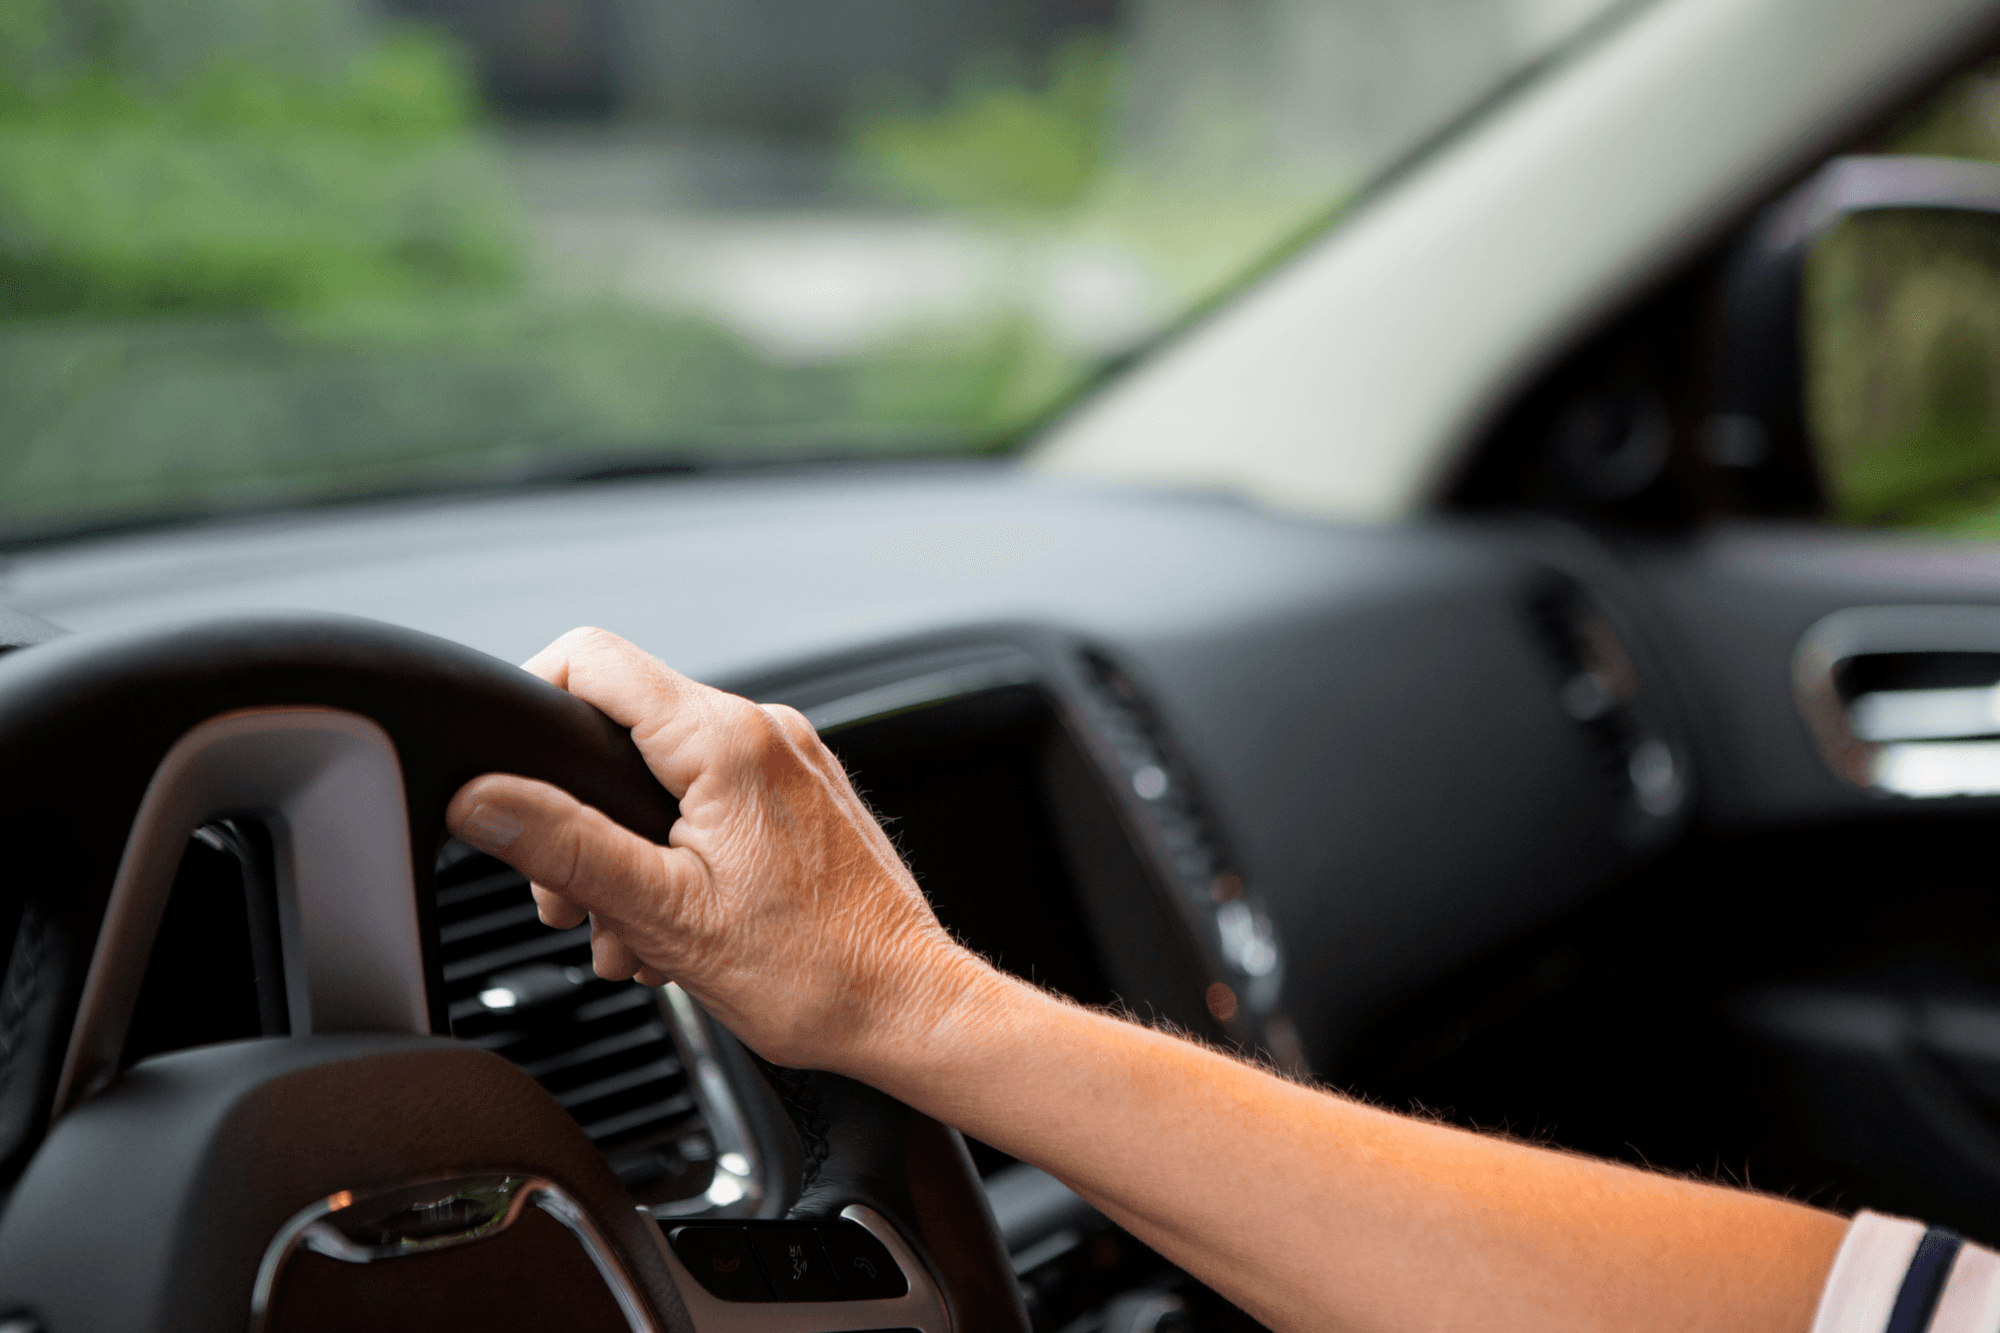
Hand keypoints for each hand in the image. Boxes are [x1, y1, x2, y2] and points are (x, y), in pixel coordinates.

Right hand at [445, 627, 992, 1075]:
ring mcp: (790, 760)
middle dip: (577, 816)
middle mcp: (765, 730)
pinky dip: (678, 852)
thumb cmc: (813, 972)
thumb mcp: (663, 914)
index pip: (591, 659)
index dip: (529, 700)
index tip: (509, 778)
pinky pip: (713, 797)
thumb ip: (564, 847)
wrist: (907, 1008)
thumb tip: (482, 801)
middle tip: (577, 901)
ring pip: (664, 773)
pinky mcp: (803, 796)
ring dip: (627, 852)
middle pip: (622, 727)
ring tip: (636, 932)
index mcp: (726, 740)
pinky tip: (678, 924)